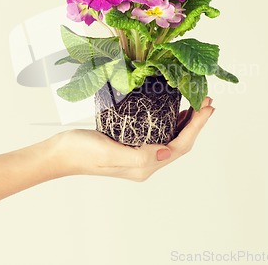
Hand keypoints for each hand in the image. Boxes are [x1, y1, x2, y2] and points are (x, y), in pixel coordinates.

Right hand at [51, 96, 214, 180]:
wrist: (60, 153)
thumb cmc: (81, 152)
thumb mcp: (109, 153)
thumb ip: (139, 156)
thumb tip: (169, 153)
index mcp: (144, 166)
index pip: (179, 146)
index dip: (196, 127)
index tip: (207, 108)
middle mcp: (145, 162)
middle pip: (179, 142)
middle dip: (196, 123)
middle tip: (206, 101)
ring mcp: (138, 154)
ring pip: (171, 137)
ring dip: (186, 121)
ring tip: (196, 103)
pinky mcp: (131, 144)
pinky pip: (158, 132)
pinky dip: (170, 120)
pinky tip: (172, 110)